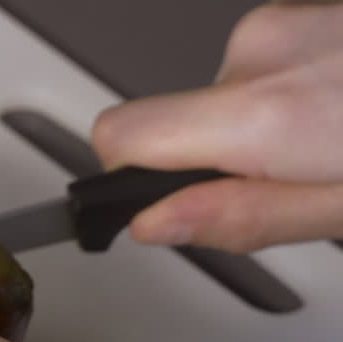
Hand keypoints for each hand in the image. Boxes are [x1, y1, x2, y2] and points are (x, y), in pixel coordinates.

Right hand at [92, 2, 342, 251]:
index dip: (124, 178)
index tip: (148, 204)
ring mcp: (279, 22)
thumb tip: (154, 223)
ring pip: (223, 98)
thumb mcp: (341, 207)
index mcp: (263, 113)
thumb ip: (243, 218)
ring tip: (327, 141)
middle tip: (289, 180)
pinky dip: (288, 97)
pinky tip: (335, 107)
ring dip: (260, 128)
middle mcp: (258, 52)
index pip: (119, 136)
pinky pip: (260, 69)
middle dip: (218, 160)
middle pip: (174, 122)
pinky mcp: (298, 12)